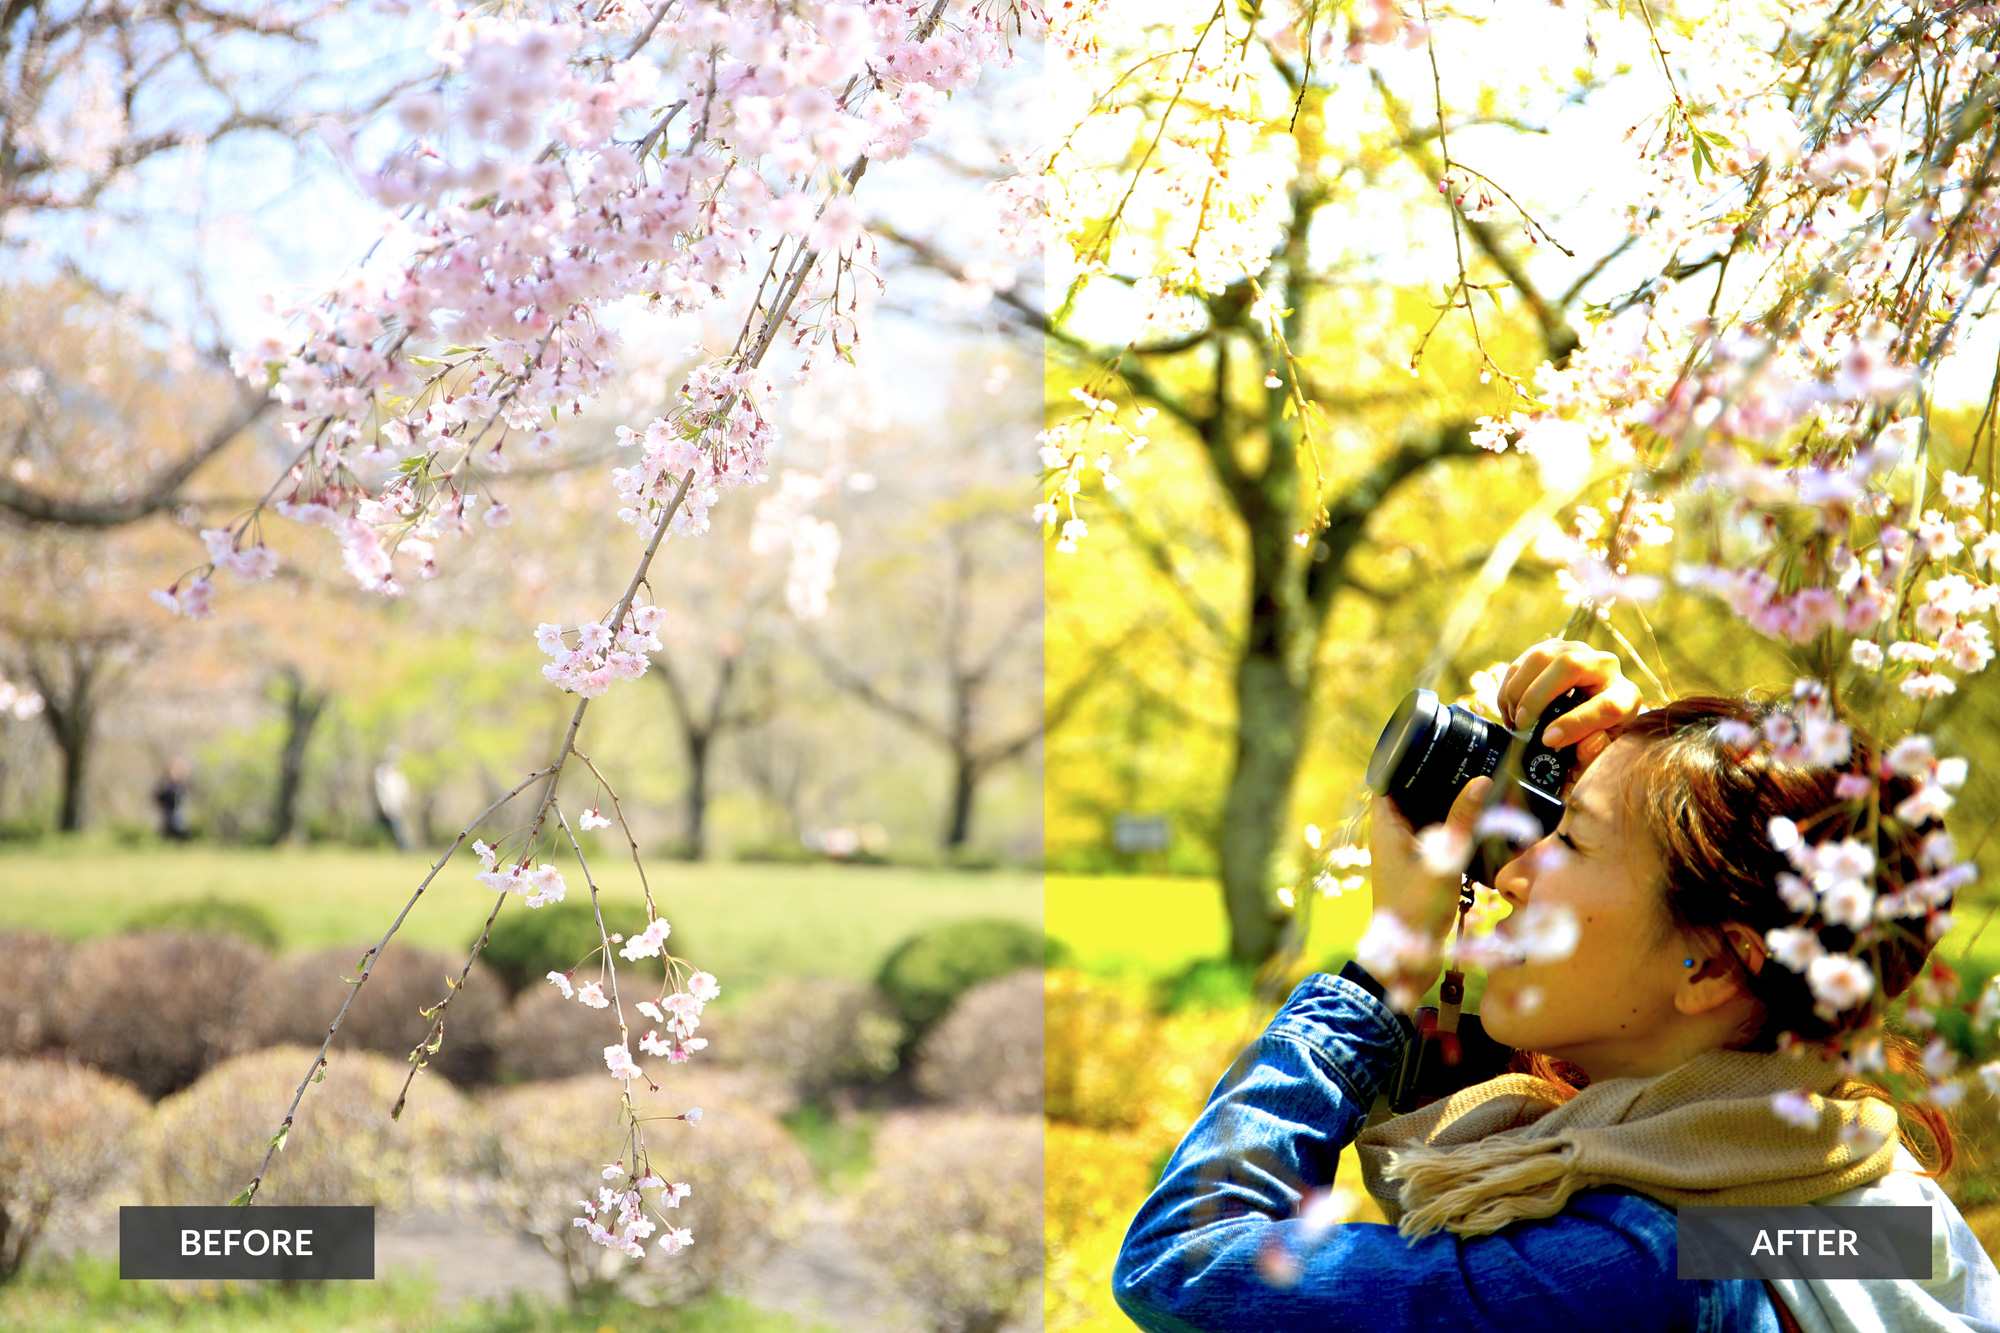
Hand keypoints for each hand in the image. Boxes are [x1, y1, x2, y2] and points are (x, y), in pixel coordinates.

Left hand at [1365, 776, 1489, 998]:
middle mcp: (1390, 837)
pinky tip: (1474, 825)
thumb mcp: (1443, 862)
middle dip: (1433, 779)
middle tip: (1464, 759)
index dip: (1403, 758)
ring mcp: (1404, 855)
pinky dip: (1450, 829)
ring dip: (1444, 805)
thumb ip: (1462, 823)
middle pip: (1409, 794)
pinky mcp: (1419, 870)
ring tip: (1474, 784)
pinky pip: (1434, 839)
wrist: (1407, 963)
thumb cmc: (1416, 913)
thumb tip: (1480, 782)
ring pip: (1423, 817)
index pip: (1387, 779)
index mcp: (1385, 828)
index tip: (1431, 742)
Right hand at [1496, 639, 1642, 769]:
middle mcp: (1606, 666)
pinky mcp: (1552, 648)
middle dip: (1537, 697)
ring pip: (1541, 657)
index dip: (1576, 724)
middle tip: (1522, 724)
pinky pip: (1524, 660)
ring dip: (1519, 690)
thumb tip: (1587, 743)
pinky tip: (1510, 708)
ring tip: (1514, 718)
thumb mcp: (1598, 754)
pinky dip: (1509, 686)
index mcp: (1625, 696)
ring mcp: (1577, 651)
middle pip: (1570, 665)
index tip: (1548, 740)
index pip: (1608, 705)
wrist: (1585, 713)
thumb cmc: (1591, 737)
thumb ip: (1595, 754)